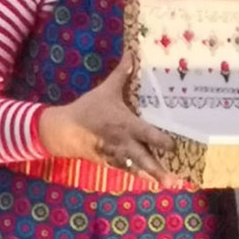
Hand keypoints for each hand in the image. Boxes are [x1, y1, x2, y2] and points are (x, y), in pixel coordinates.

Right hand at [38, 51, 178, 187]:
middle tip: (175, 181)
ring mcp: (117, 156)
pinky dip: (139, 175)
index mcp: (125, 125)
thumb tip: (132, 54)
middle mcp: (123, 143)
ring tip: (169, 185)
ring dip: (152, 176)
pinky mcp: (111, 163)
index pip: (147, 134)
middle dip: (158, 170)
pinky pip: (128, 171)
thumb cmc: (88, 109)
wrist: (63, 131)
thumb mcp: (105, 90)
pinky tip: (152, 181)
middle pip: (144, 159)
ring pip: (137, 169)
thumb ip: (122, 74)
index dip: (161, 141)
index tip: (175, 146)